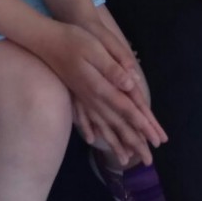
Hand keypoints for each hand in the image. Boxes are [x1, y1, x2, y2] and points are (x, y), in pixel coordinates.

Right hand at [39, 21, 165, 166]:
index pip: (127, 109)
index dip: (143, 125)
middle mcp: (92, 97)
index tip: (158, 141)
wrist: (43, 40)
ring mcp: (82, 97)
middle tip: (149, 160)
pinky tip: (92, 139)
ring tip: (125, 159)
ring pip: (102, 124)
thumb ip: (112, 68)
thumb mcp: (95, 48)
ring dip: (115, 142)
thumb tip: (131, 85)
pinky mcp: (74, 93)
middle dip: (134, 142)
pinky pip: (84, 117)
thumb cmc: (72, 40)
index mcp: (101, 87)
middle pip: (117, 123)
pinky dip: (89, 129)